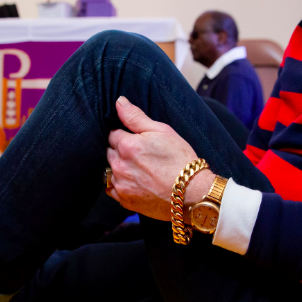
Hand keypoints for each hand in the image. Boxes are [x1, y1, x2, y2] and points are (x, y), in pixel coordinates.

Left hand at [106, 96, 213, 220]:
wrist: (192, 192)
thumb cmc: (180, 159)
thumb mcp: (161, 131)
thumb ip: (135, 116)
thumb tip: (119, 101)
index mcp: (126, 146)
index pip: (113, 135)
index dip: (124, 136)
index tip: (137, 141)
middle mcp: (119, 165)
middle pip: (109, 152)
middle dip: (120, 151)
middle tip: (140, 155)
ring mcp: (120, 184)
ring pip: (109, 171)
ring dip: (119, 168)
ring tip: (139, 170)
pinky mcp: (124, 200)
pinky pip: (112, 189)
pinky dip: (119, 185)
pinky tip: (135, 182)